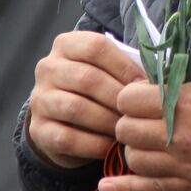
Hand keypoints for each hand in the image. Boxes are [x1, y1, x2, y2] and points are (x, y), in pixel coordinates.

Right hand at [27, 30, 145, 168]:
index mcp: (66, 44)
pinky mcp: (38, 129)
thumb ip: (126, 68)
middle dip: (118, 97)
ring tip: (127, 129)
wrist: (64, 121)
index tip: (145, 85)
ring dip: (107, 121)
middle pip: (87, 78)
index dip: (124, 67)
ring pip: (76, 108)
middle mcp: (47, 68)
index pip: (96, 47)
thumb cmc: (98, 89)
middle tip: (139, 112)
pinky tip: (111, 146)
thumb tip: (153, 82)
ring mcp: (39, 99)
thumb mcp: (108, 71)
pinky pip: (67, 138)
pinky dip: (94, 144)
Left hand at [100, 61, 190, 190]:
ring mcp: (185, 163)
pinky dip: (126, 188)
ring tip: (147, 141)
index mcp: (184, 101)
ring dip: (135, 148)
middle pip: (126, 130)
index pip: (128, 99)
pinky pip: (151, 190)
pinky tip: (107, 186)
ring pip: (134, 159)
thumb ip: (190, 77)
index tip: (140, 93)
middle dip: (129, 121)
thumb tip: (169, 77)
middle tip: (142, 116)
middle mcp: (178, 134)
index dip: (130, 94)